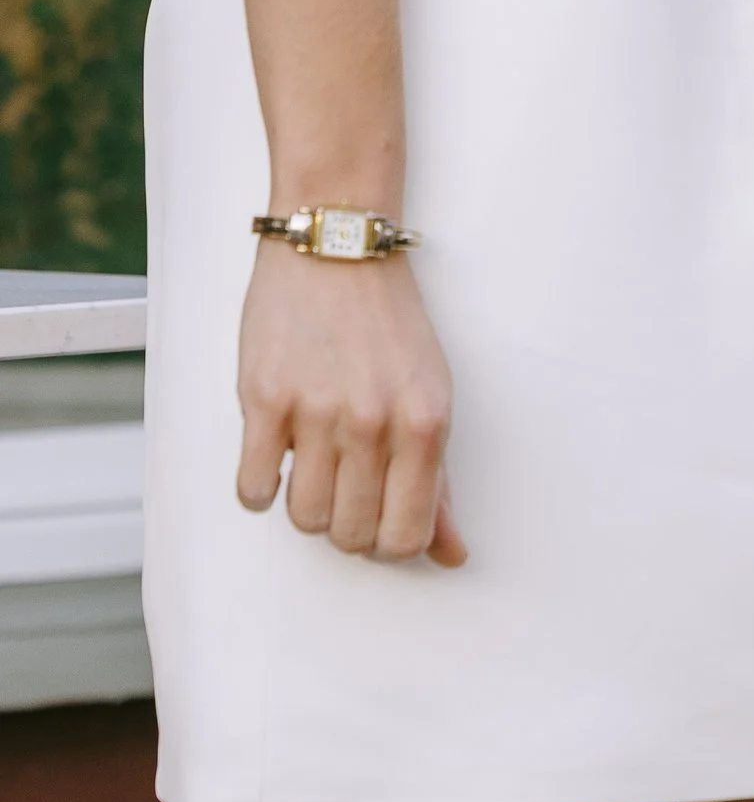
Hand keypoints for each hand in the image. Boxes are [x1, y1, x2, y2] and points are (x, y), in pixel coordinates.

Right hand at [237, 242, 465, 567]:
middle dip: (347, 527)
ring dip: (305, 504)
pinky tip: (277, 454)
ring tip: (313, 463)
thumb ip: (438, 482)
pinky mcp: (263, 398)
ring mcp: (315, 410)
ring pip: (303, 518)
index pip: (406, 537)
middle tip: (345, 489)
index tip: (379, 524)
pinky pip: (253, 489)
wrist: (336, 247)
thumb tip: (451, 554)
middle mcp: (373, 420)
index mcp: (424, 423)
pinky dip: (261, 488)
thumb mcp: (430, 396)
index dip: (389, 546)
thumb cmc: (387, 322)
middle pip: (351, 535)